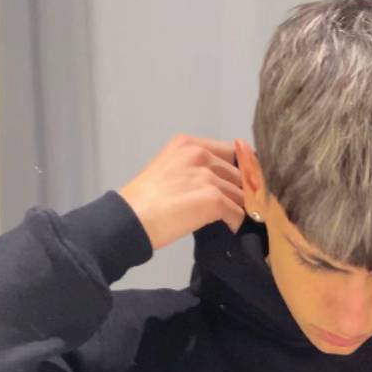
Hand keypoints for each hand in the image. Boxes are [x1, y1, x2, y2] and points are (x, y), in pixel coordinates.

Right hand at [118, 135, 244, 251]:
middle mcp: (200, 154)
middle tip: (235, 207)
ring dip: (238, 208)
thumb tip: (215, 183)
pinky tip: (227, 228)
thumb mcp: (168, 168)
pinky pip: (237, 213)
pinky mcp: (213, 199)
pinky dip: (235, 223)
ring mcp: (207, 176)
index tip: (238, 185)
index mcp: (188, 144)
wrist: (131, 218)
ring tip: (230, 219)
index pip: (230, 151)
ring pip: (240, 194)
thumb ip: (192, 168)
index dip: (238, 170)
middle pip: (238, 173)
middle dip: (240, 191)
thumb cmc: (144, 200)